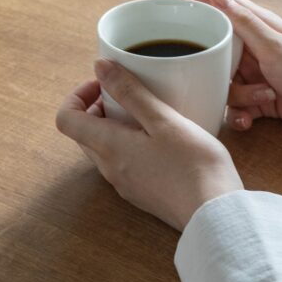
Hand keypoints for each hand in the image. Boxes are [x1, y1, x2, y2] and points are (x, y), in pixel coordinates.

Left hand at [55, 59, 242, 229]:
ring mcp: (125, 184)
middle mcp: (110, 169)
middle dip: (99, 107)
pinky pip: (124, 162)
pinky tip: (163, 139)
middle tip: (129, 93)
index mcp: (108, 147)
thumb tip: (100, 67)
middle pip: (84, 133)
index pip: (66, 119)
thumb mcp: (163, 119)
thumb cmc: (193, 164)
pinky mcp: (143, 192)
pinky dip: (131, 143)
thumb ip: (130, 92)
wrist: (214, 213)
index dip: (77, 95)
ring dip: (116, 125)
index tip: (105, 84)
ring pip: (104, 148)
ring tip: (149, 113)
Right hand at [180, 0, 281, 141]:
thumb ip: (242, 20)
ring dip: (236, 97)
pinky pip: (236, 107)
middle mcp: (255, 49)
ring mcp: (257, 75)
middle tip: (220, 78)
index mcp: (258, 26)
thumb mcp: (273, 45)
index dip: (195, 4)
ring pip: (224, 84)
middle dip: (213, 70)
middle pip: (215, 52)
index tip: (169, 11)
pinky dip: (241, 115)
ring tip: (261, 99)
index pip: (220, 5)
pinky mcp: (262, 100)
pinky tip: (251, 121)